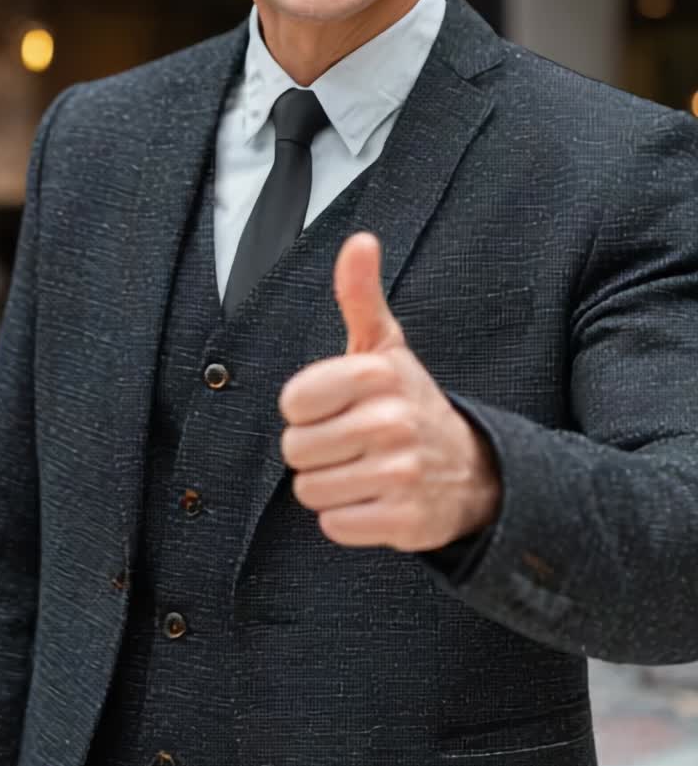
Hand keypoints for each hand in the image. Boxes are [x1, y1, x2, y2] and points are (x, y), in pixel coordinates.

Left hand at [278, 232, 500, 551]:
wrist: (472, 469)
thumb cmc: (408, 402)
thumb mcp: (385, 347)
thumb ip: (360, 295)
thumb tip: (359, 240)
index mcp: (379, 374)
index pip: (293, 402)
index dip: (307, 408)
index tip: (337, 405)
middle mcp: (393, 421)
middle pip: (296, 450)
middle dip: (316, 450)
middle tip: (352, 442)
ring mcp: (402, 473)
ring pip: (311, 491)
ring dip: (331, 485)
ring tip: (365, 469)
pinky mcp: (406, 521)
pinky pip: (335, 525)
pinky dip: (348, 517)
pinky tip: (376, 499)